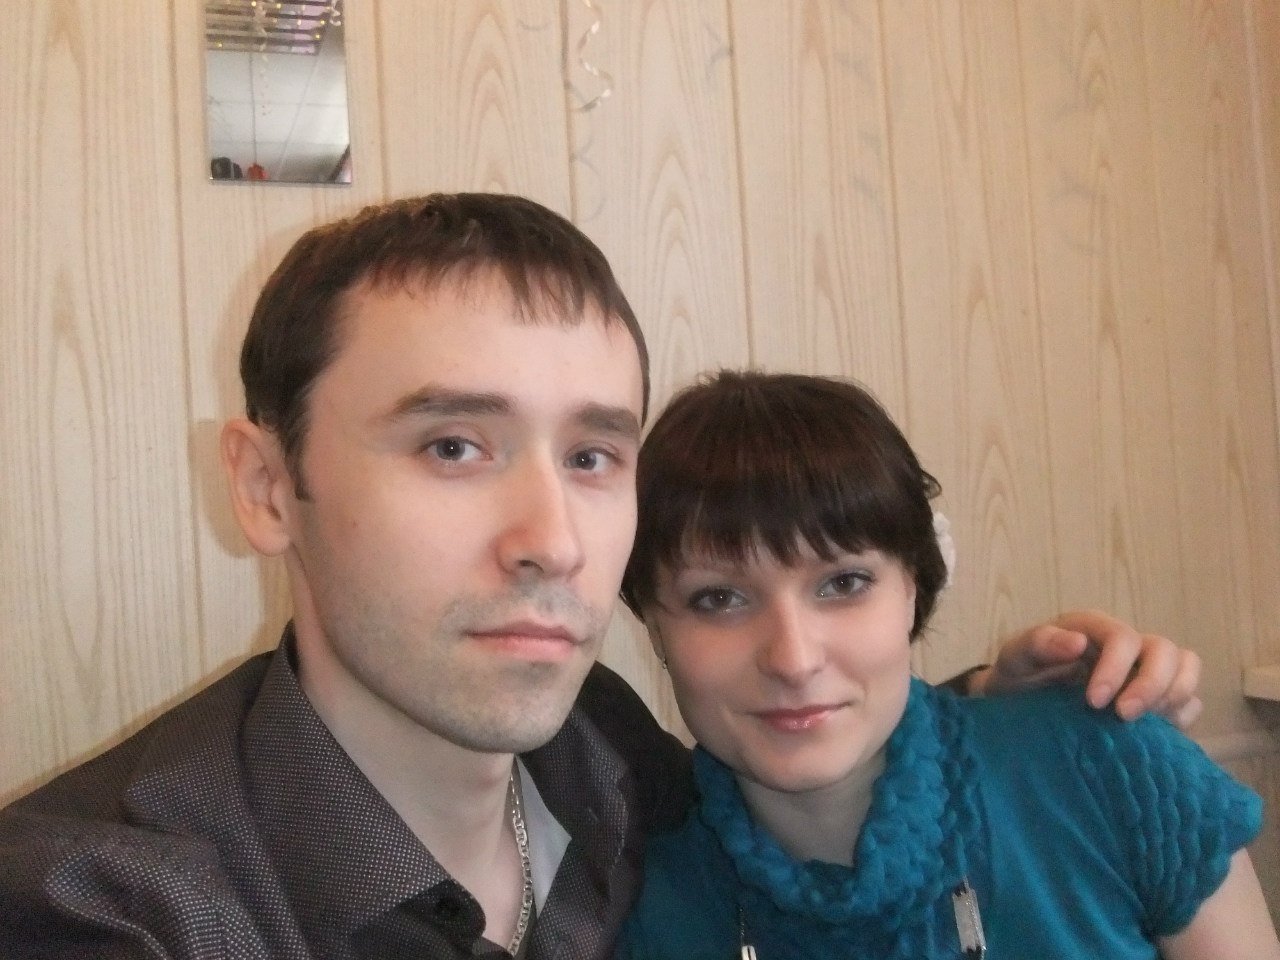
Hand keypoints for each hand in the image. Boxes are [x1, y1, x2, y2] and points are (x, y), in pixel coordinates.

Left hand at [968, 609, 1202, 729]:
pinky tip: (1152, 734)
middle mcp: (1126, 646)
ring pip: (1186, 667)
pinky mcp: (1156, 698)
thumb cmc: (1019, 676)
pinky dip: (1179, 716)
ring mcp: (1144, 670)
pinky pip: (1188, 701)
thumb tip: (1076, 643)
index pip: (1123, 638)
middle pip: (1165, 650)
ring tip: (1145, 723)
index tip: (1094, 702)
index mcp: (1093, 629)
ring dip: (1174, 695)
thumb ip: (1038, 644)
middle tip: (1124, 716)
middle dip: (1152, 684)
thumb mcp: (1015, 658)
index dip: (1116, 669)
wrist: (1020, 703)